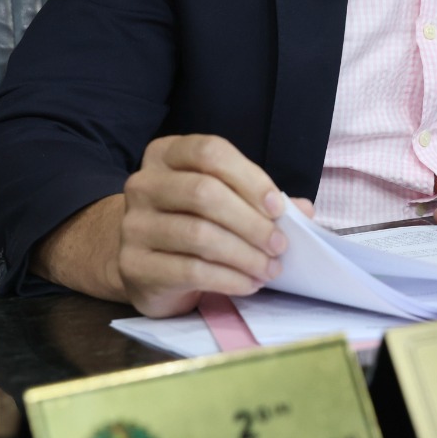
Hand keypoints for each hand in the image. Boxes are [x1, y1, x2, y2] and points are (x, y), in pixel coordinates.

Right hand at [118, 135, 313, 317]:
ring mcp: (133, 225)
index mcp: (167, 154)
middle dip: (251, 222)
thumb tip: (303, 211)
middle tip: (280, 245)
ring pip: (199, 235)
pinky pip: (190, 270)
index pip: (210, 153)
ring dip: (245, 255)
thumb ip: (260, 199)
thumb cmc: (192, 220)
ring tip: (270, 268)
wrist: (141, 260)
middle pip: (204, 193)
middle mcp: (143, 184)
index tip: (278, 208)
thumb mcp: (224, 200)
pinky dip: (228, 279)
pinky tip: (249, 284)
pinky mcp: (134, 265)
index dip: (250, 178)